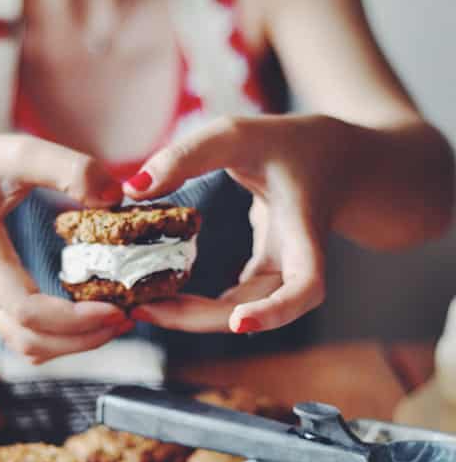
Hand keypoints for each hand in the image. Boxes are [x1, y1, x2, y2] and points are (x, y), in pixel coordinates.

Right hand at [0, 134, 131, 361]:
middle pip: (30, 342)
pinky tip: (86, 315)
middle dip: (84, 339)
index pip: (26, 310)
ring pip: (27, 346)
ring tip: (113, 319)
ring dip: (73, 343)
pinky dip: (58, 337)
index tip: (115, 308)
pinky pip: (23, 336)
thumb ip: (68, 168)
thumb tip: (115, 197)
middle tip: (126, 317)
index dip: (75, 319)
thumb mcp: (15, 151)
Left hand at [123, 115, 340, 334]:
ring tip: (143, 307)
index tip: (241, 325)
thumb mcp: (238, 136)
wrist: (327, 157)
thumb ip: (187, 156)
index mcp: (305, 233)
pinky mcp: (266, 273)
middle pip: (256, 310)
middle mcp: (296, 264)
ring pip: (240, 312)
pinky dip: (200, 304)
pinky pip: (234, 302)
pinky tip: (163, 298)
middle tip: (144, 311)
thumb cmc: (286, 144)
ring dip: (193, 316)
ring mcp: (281, 273)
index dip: (277, 311)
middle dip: (201, 319)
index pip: (306, 287)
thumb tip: (134, 189)